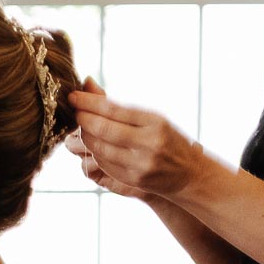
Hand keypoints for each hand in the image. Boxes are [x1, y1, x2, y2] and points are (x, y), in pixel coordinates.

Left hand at [67, 77, 204, 199]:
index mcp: (156, 122)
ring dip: (86, 135)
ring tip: (82, 125)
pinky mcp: (132, 180)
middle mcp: (149, 143)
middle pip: (103, 129)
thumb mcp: (153, 119)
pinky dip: (94, 151)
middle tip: (73, 109)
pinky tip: (93, 143)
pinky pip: (103, 163)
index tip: (73, 96)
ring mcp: (140, 164)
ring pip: (99, 148)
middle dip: (83, 118)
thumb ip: (119, 106)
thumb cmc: (168, 140)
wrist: (190, 174)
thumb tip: (87, 83)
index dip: (89, 103)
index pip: (114, 110)